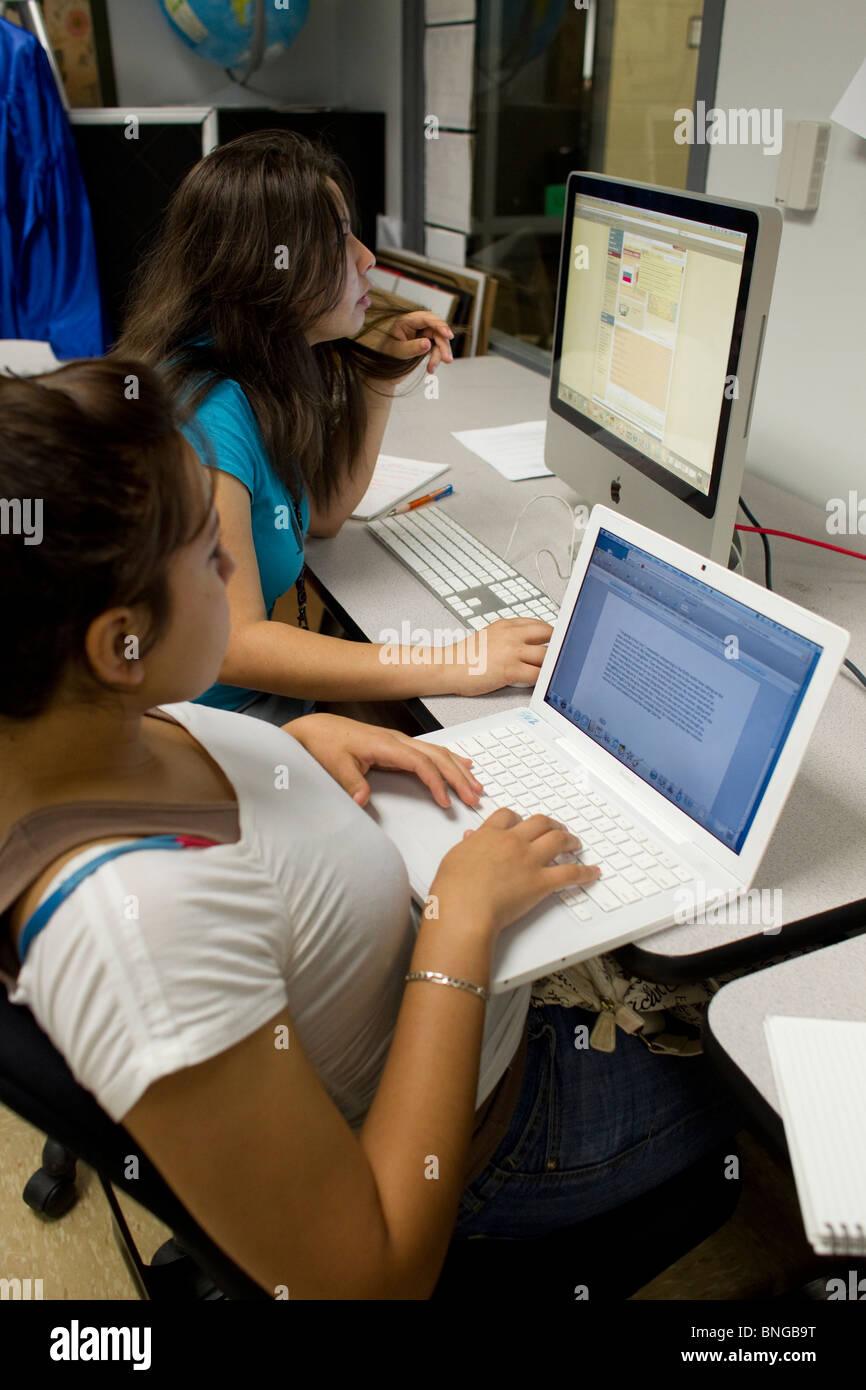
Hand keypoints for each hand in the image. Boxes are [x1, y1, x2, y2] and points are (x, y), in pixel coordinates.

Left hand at [285, 713, 482, 807]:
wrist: (315, 729)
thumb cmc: (325, 744)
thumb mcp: (334, 765)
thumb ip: (351, 783)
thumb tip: (362, 800)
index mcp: (386, 744)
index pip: (421, 763)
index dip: (436, 782)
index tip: (447, 802)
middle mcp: (397, 740)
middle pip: (437, 757)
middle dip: (458, 777)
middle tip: (474, 796)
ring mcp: (399, 741)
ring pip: (438, 752)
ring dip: (458, 769)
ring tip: (476, 785)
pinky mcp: (397, 746)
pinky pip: (430, 751)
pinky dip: (449, 759)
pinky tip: (462, 764)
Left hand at [363, 309, 454, 375]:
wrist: (382, 373)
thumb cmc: (384, 359)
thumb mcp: (397, 353)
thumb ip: (412, 348)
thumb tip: (427, 344)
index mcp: (405, 321)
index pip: (426, 319)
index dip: (439, 325)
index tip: (448, 335)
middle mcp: (414, 326)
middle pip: (436, 329)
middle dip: (443, 344)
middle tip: (447, 359)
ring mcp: (421, 335)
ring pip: (439, 340)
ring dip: (440, 354)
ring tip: (432, 368)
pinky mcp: (425, 344)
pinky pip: (436, 349)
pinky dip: (436, 359)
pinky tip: (430, 369)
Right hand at [430, 808, 600, 936]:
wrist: (465, 908)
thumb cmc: (454, 889)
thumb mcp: (454, 858)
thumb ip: (467, 846)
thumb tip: (472, 838)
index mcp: (490, 835)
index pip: (508, 816)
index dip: (518, 818)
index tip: (521, 823)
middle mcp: (513, 842)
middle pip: (539, 822)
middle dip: (551, 824)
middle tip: (556, 829)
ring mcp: (530, 860)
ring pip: (558, 840)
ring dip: (570, 840)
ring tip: (575, 844)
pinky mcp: (542, 882)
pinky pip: (571, 873)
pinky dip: (585, 872)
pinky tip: (593, 872)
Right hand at [445, 618, 552, 695]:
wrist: (448, 667)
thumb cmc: (465, 656)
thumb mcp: (488, 636)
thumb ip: (508, 636)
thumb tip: (527, 644)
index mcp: (506, 625)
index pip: (537, 623)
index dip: (551, 632)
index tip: (557, 639)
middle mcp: (511, 635)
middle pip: (547, 634)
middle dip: (557, 644)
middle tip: (561, 654)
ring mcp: (512, 652)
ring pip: (546, 655)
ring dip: (553, 664)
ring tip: (555, 670)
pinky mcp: (510, 670)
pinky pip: (537, 674)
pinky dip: (544, 679)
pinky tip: (544, 682)